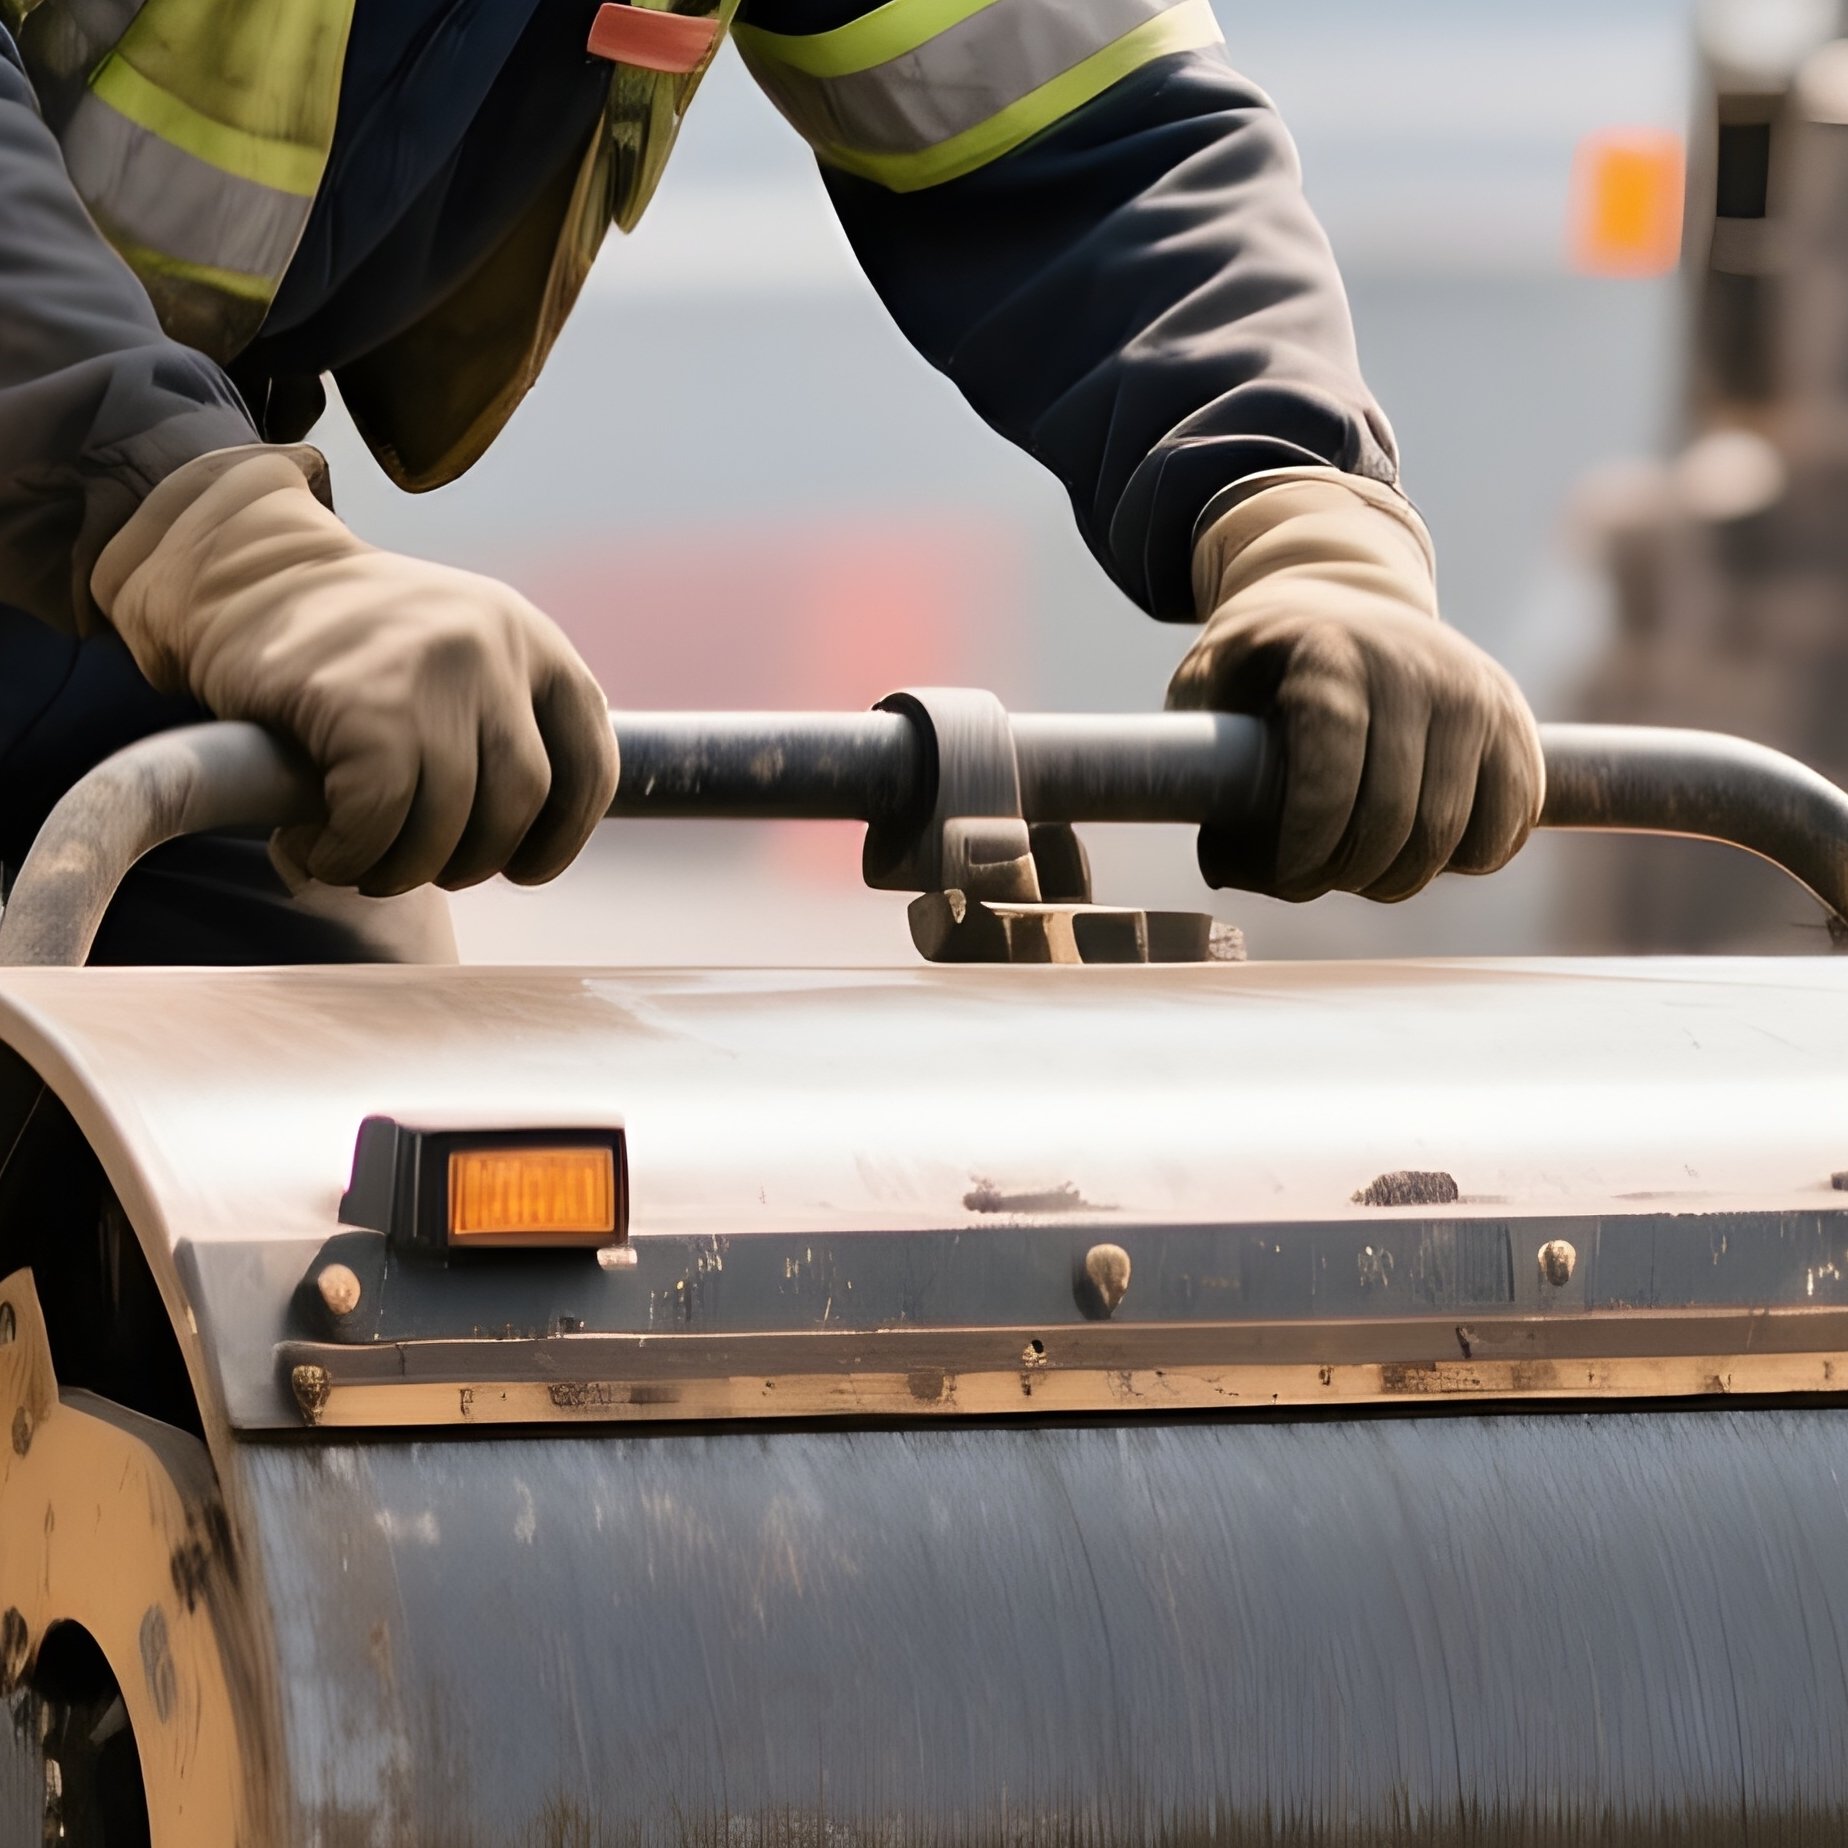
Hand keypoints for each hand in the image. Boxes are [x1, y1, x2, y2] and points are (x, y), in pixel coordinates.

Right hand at [94, 447, 617, 896]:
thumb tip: (530, 846)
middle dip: (472, 860)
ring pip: (447, 824)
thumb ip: (507, 726)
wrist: (245, 571)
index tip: (522, 871)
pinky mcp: (355, 699)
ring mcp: (427, 670)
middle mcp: (492, 648)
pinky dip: (349, 856)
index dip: (562, 839)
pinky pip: (376, 819)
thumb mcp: (464, 656)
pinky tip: (317, 849)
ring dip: (400, 871)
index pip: (589, 767)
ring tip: (361, 862)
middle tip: (420, 867)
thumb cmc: (360, 647)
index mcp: (535, 643)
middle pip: (519, 804)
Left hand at [1168, 470, 1542, 902]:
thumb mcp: (1206, 689)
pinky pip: (1510, 819)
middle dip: (1352, 873)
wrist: (1340, 599)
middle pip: (1399, 819)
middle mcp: (1411, 665)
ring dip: (1404, 876)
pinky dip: (1469, 858)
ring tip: (1364, 870)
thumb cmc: (1260, 667)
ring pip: (1456, 832)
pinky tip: (1426, 852)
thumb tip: (1225, 864)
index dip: (1309, 847)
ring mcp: (1471, 688)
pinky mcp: (1511, 716)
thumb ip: (1197, 768)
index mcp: (1327, 654)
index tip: (1289, 878)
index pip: (1331, 776)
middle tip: (1318, 880)